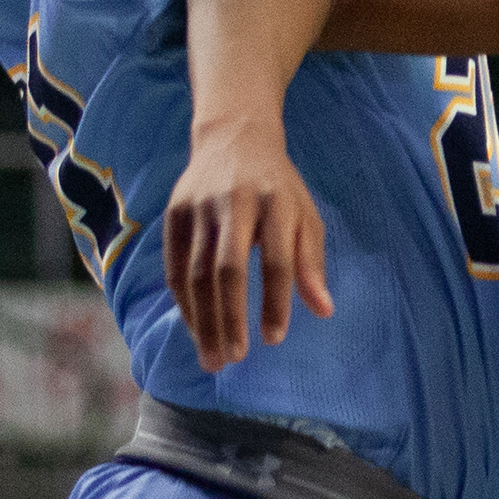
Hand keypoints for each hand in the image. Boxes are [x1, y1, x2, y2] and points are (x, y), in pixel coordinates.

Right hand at [166, 118, 333, 370]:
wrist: (234, 138)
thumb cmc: (279, 188)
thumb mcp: (306, 216)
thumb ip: (312, 263)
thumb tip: (324, 311)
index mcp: (275, 203)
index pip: (275, 259)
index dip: (275, 301)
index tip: (274, 339)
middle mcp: (234, 203)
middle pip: (227, 270)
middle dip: (230, 318)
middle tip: (233, 360)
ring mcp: (199, 207)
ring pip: (196, 273)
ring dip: (203, 320)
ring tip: (213, 358)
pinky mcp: (174, 213)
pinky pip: (176, 266)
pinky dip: (184, 302)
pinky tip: (196, 329)